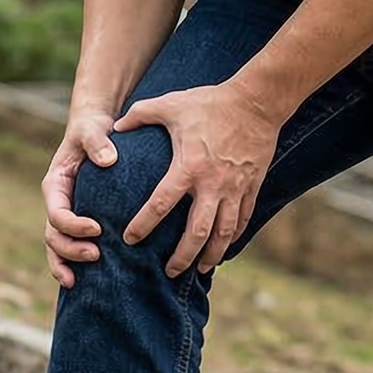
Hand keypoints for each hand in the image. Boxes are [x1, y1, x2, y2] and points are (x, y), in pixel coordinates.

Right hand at [43, 107, 120, 288]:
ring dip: (68, 263)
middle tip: (97, 255)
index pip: (57, 213)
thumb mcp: (92, 130)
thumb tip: (108, 160)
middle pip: (54, 236)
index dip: (74, 225)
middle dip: (71, 250)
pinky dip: (73, 264)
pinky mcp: (79, 221)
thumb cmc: (93, 130)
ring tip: (82, 280)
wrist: (95, 132)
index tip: (98, 228)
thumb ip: (97, 142)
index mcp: (55, 185)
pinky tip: (84, 282)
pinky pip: (71, 246)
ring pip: (58, 247)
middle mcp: (57, 203)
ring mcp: (67, 215)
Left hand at [113, 83, 280, 277]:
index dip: (144, 224)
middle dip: (182, 256)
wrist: (257, 101)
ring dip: (211, 254)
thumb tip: (116, 127)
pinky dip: (232, 238)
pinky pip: (242, 220)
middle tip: (169, 271)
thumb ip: (140, 115)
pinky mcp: (252, 187)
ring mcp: (235, 188)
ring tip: (200, 269)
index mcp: (188, 166)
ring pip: (223, 233)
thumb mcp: (170, 104)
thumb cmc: (210, 102)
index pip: (161, 204)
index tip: (130, 239)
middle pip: (197, 232)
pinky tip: (222, 247)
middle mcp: (213, 184)